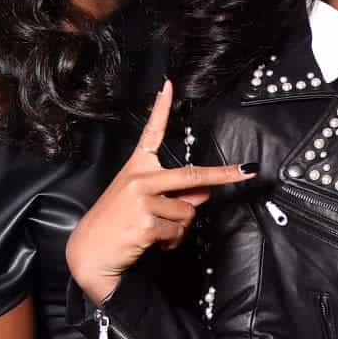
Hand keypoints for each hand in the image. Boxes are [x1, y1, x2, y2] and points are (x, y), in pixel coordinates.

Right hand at [64, 82, 255, 305]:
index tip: (168, 86)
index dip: (160, 109)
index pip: (150, 133)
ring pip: (187, 212)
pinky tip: (154, 242)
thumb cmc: (116, 224)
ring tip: (156, 231)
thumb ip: (175, 195)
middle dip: (224, 175)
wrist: (90, 252)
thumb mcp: (144, 204)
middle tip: (247, 172)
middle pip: (191, 175)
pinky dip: (172, 242)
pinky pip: (177, 231)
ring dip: (179, 227)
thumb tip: (205, 192)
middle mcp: (139, 178)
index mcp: (136, 168)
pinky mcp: (145, 222)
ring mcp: (142, 199)